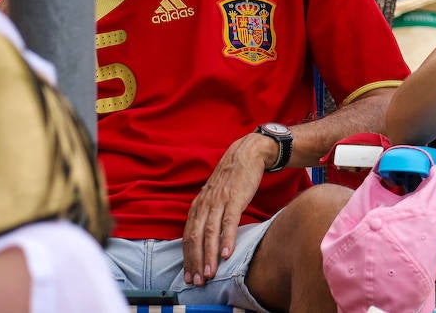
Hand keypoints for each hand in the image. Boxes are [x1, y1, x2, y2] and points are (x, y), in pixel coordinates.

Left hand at [182, 132, 276, 285]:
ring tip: (210, 274)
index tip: (190, 276)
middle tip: (198, 281)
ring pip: (210, 232)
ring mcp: (219, 200)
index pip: (187, 236)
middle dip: (195, 262)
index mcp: (198, 205)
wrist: (248, 153)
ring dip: (209, 255)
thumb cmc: (233, 178)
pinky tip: (227, 254)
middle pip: (195, 237)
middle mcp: (205, 203)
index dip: (188, 258)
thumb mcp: (215, 196)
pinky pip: (229, 221)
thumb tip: (205, 238)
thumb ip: (208, 214)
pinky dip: (227, 238)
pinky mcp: (235, 197)